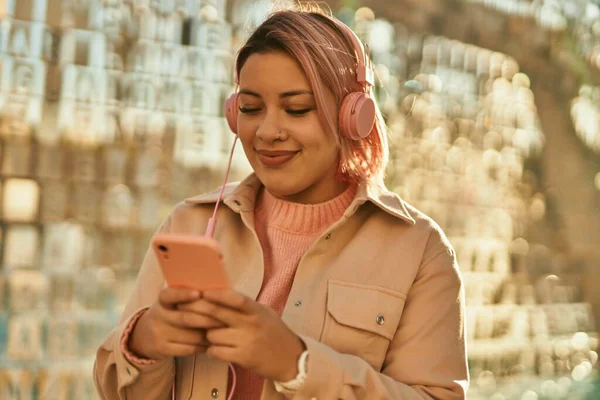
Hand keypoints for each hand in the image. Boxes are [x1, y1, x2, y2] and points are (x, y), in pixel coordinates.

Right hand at [128, 287, 224, 360]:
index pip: (170, 295)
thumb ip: (189, 297)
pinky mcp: (161, 349)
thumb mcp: (172, 302)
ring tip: (223, 332)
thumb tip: (216, 292)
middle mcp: (158, 315)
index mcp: (162, 300)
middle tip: (225, 319)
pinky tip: (212, 344)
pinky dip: (202, 347)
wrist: (144, 335)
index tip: (198, 293)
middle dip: (208, 319)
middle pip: (186, 318)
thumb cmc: (169, 313)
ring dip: (208, 335)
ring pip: (190, 336)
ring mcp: (159, 333)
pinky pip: (187, 349)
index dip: (183, 294)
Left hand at [178, 289, 304, 381]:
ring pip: (212, 334)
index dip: (217, 294)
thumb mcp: (264, 313)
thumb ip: (244, 305)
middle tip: (182, 307)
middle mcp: (251, 325)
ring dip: (206, 334)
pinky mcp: (242, 358)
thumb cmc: (274, 331)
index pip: (236, 298)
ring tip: (209, 333)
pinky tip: (215, 347)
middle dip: (197, 309)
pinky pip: (215, 351)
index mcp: (256, 310)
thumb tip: (219, 292)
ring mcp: (246, 342)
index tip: (202, 290)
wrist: (290, 358)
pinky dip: (211, 349)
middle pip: (217, 314)